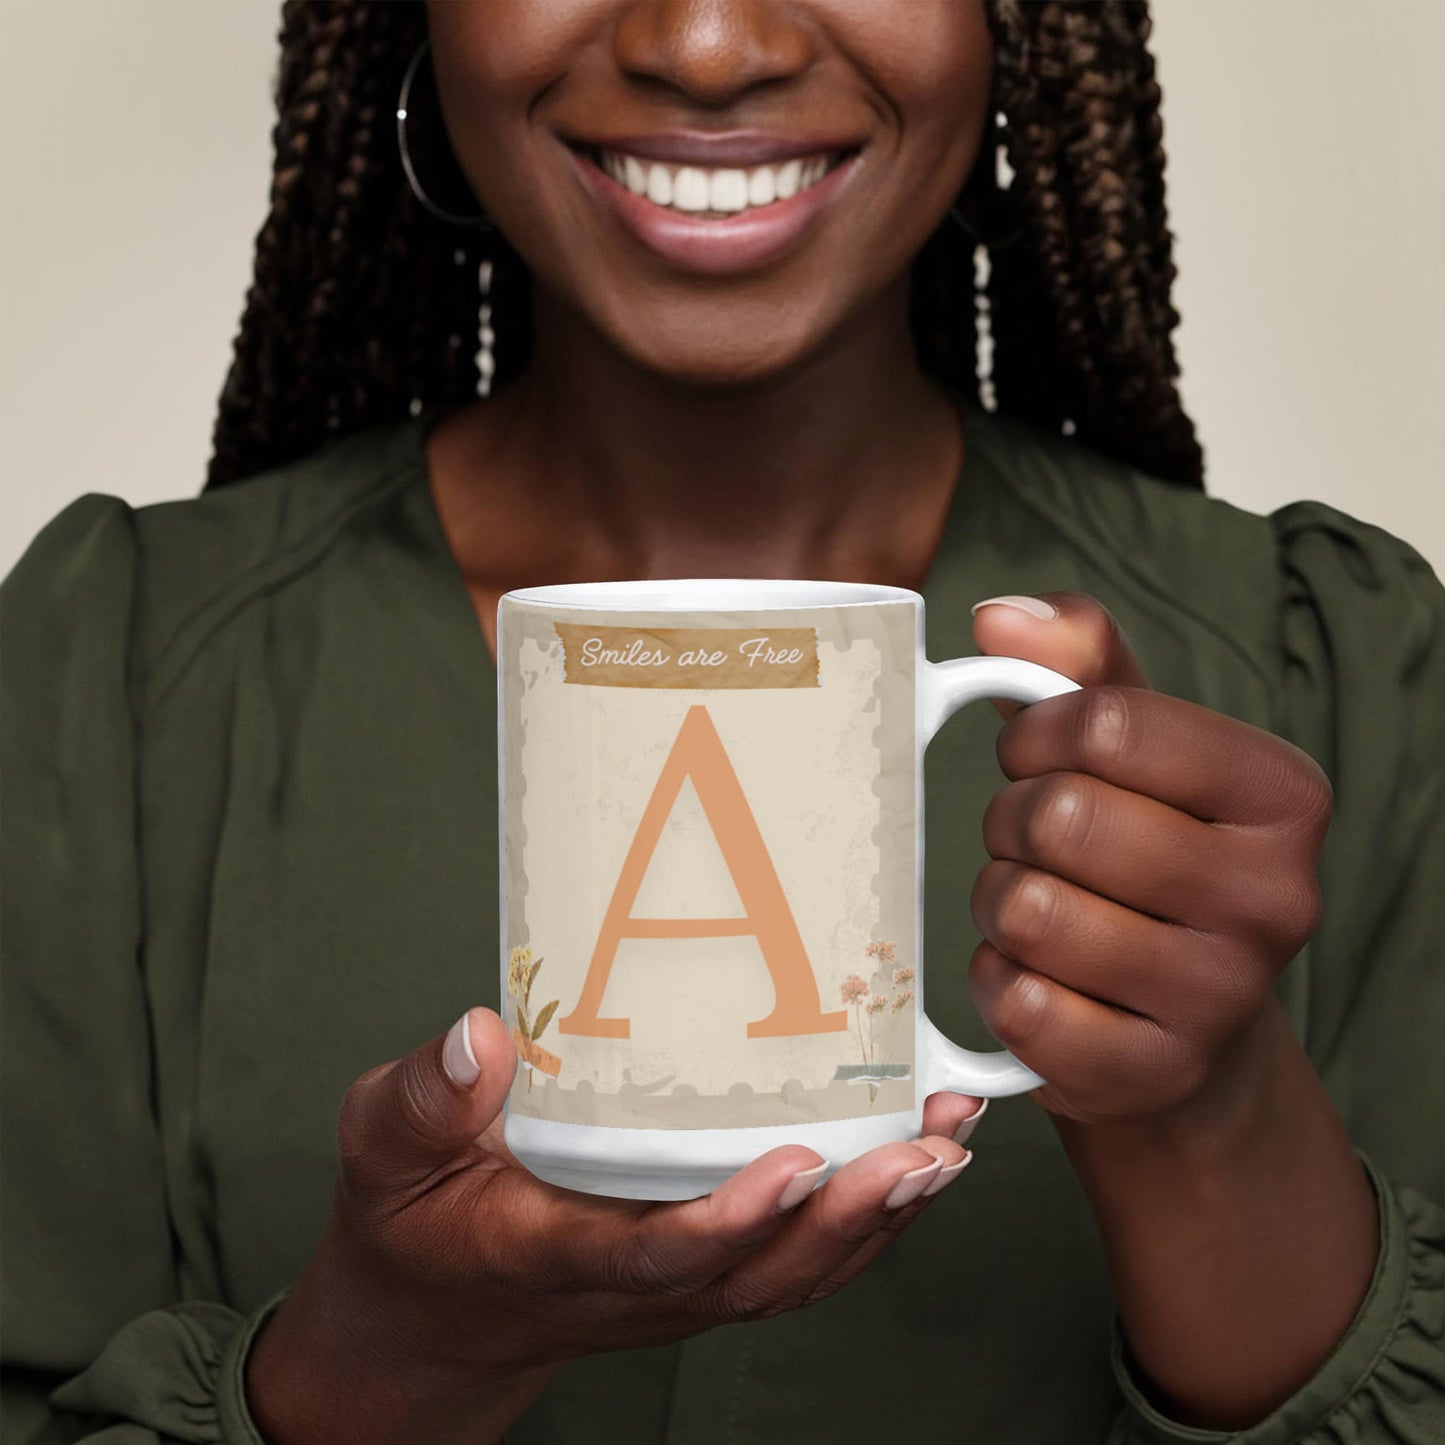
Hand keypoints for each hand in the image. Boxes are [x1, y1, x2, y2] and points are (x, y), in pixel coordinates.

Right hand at [247, 1008, 978, 1444]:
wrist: (430, 1315)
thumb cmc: (412, 1220)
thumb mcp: (384, 1151)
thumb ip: (422, 1100)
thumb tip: (481, 1036)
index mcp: (554, 1255)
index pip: (654, 1255)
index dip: (730, 1221)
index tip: (796, 1162)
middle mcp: (634, 1287)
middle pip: (762, 1274)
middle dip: (852, 1218)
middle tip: (926, 1148)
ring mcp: (676, 1289)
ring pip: (794, 1274)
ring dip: (880, 1218)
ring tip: (949, 1142)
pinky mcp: (700, 1274)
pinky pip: (794, 1264)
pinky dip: (865, 1222)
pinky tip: (917, 1162)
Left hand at [967, 593, 1332, 1126]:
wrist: (1182, 1026)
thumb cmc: (1146, 858)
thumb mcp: (1134, 749)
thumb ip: (1077, 662)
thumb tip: (999, 617)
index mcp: (1281, 792)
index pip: (1103, 723)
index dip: (1035, 736)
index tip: (1035, 759)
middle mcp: (1277, 896)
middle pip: (1059, 817)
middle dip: (1010, 822)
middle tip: (1032, 843)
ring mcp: (1221, 998)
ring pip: (1027, 910)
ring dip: (997, 902)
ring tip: (1034, 908)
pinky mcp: (1154, 1074)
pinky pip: (1016, 1003)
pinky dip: (999, 982)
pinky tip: (1040, 980)